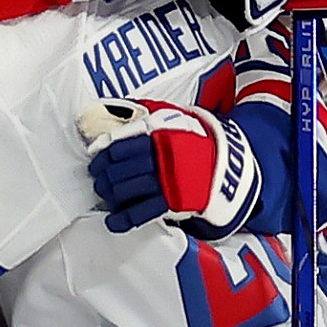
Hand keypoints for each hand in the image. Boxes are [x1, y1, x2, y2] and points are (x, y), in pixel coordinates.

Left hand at [81, 97, 260, 236]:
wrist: (229, 167)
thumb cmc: (198, 142)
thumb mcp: (177, 118)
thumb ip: (150, 113)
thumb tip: (119, 105)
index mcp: (160, 136)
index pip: (120, 145)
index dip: (103, 154)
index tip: (97, 158)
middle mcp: (162, 159)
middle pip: (120, 169)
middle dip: (104, 175)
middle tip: (98, 177)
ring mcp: (167, 182)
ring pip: (127, 190)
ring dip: (110, 194)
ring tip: (105, 193)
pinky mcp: (174, 203)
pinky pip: (142, 213)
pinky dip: (123, 218)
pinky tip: (113, 220)